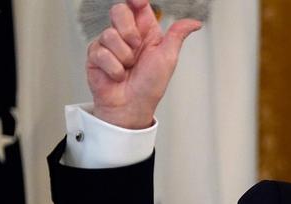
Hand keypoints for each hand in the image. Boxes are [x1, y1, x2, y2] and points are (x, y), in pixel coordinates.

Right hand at [86, 0, 201, 128]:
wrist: (132, 106)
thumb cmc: (150, 85)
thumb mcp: (168, 58)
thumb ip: (177, 35)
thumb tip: (195, 23)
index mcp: (145, 32)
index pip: (138, 6)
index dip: (135, 0)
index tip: (137, 1)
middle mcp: (126, 35)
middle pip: (118, 11)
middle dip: (128, 30)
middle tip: (136, 48)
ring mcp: (108, 44)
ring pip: (109, 34)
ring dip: (124, 57)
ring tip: (128, 68)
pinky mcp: (95, 55)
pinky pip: (101, 52)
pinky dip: (114, 68)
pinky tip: (118, 75)